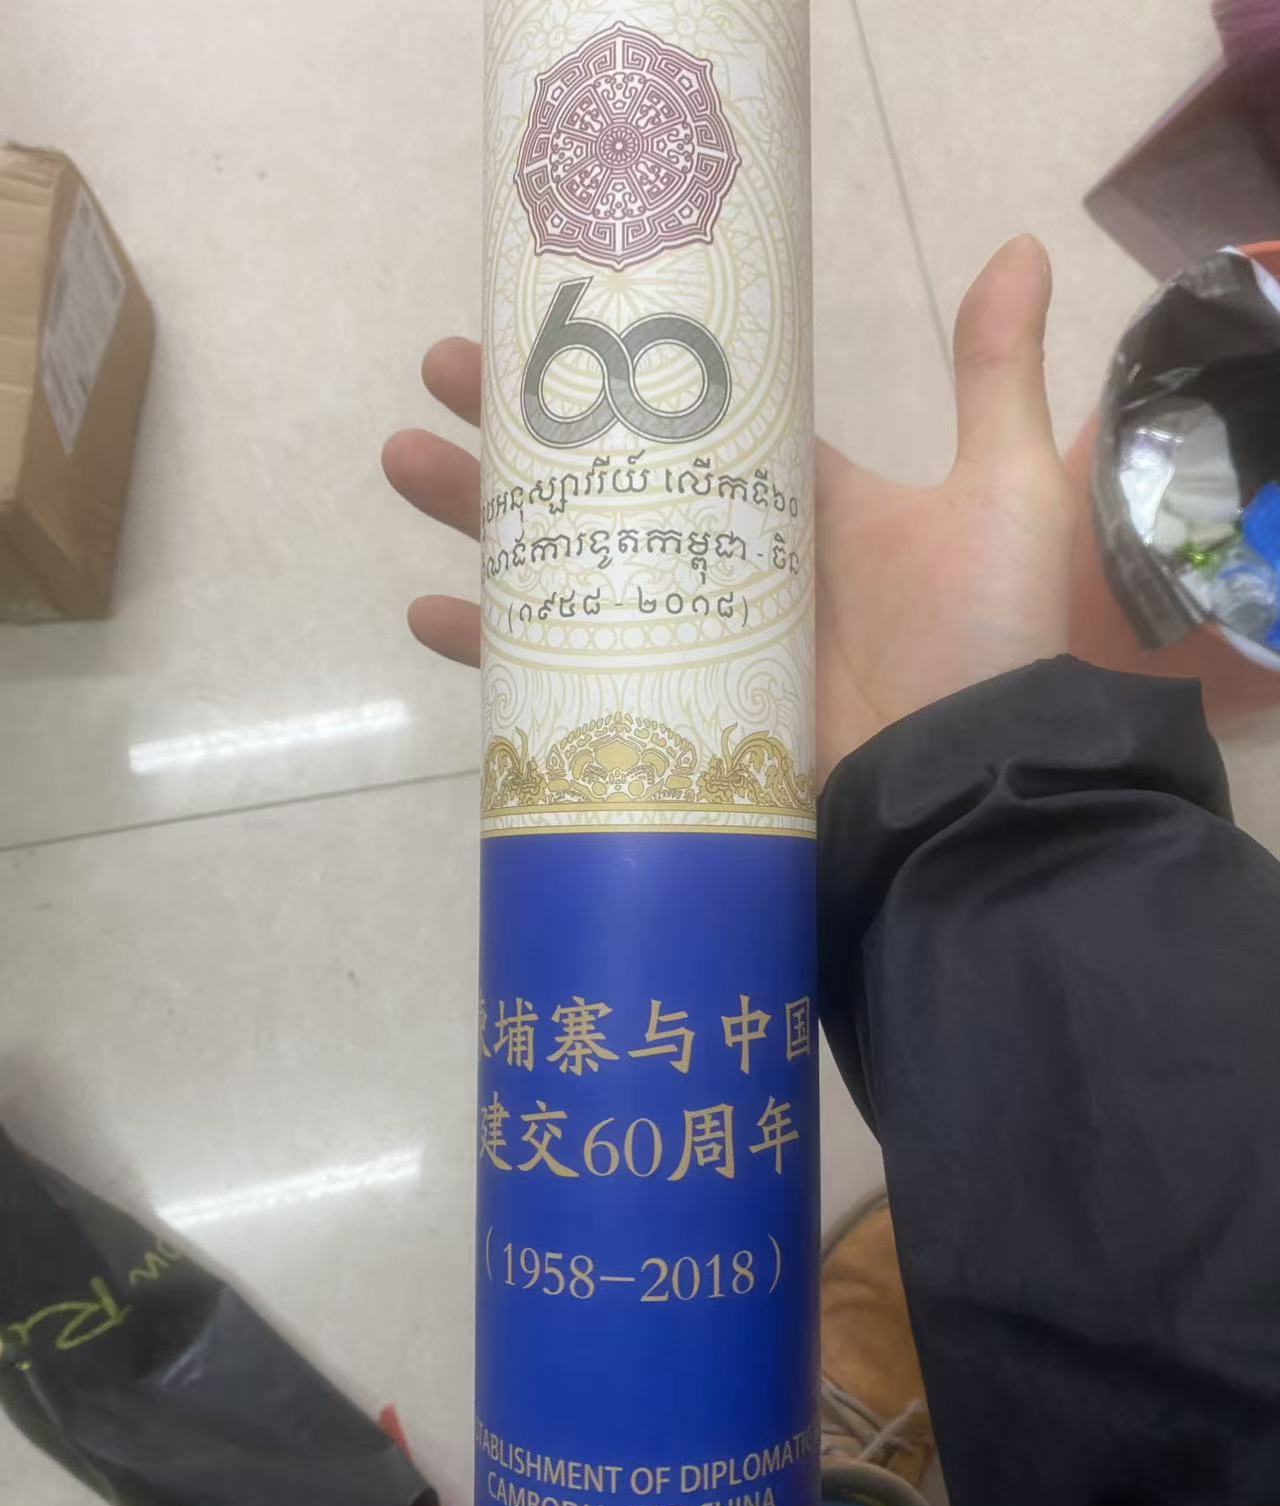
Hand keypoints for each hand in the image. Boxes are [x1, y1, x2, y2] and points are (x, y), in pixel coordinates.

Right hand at [383, 235, 1075, 785]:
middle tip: (436, 376)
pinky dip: (496, 654)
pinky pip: (560, 679)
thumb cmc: (979, 640)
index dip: (612, 373)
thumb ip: (991, 377)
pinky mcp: (663, 718)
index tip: (542, 321)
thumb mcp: (999, 492)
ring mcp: (689, 644)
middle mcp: (729, 567)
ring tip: (403, 465)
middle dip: (514, 430)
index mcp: (791, 505)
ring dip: (481, 520)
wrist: (964, 786)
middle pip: (600, 486)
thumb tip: (1022, 243)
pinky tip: (432, 616)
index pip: (682, 422)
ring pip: (564, 569)